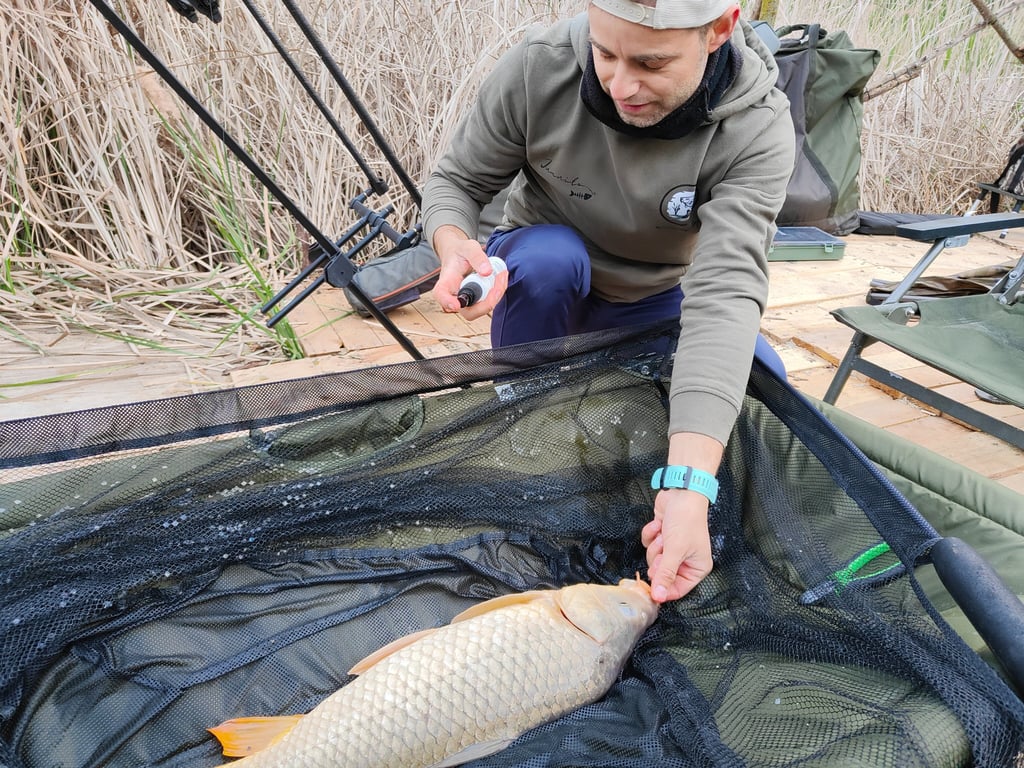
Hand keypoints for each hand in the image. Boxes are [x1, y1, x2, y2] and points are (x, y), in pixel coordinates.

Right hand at [431, 226, 508, 320]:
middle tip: (497, 286)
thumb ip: (476, 257)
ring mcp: (467, 300)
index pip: (441, 295)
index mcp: (446, 281)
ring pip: (482, 309)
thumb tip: (487, 272)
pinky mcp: (477, 301)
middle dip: (486, 303)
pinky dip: (498, 292)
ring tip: (501, 275)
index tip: (455, 304)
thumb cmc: (460, 252)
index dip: (447, 302)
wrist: (460, 255)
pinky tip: (500, 278)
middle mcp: (455, 296)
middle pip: (468, 312)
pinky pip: (489, 302)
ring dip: (496, 295)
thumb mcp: (468, 247)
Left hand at [641, 488, 712, 602]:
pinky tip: (659, 525)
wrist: (681, 493)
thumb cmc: (686, 521)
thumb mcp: (675, 551)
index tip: (651, 585)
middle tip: (663, 551)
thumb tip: (659, 598)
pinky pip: (648, 544)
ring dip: (655, 545)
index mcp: (696, 568)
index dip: (662, 588)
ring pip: (653, 558)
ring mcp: (673, 548)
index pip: (677, 590)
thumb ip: (665, 575)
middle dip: (658, 560)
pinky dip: (651, 534)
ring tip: (664, 535)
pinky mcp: (662, 536)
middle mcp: (685, 560)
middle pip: (662, 574)